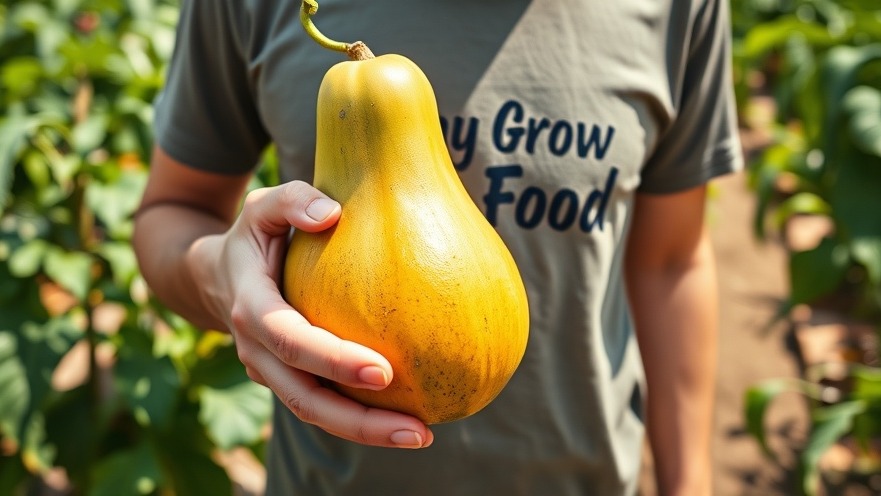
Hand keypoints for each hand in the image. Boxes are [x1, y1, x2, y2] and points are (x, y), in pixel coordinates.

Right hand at [189, 180, 433, 448]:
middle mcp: (257, 350)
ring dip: (366, 431)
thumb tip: (331, 212)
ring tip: (422, 435)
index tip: (384, 372)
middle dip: (359, 421)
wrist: (215, 276)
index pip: (292, 342)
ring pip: (316, 412)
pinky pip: (324, 404)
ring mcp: (270, 372)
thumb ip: (291, 200)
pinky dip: (361, 417)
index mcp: (252, 308)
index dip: (334, 361)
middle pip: (305, 398)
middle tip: (417, 431)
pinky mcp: (288, 379)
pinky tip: (407, 418)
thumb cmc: (253, 236)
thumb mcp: (262, 206)